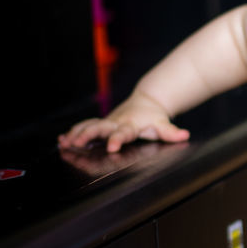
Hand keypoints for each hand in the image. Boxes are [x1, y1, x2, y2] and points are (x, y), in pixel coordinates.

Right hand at [58, 90, 189, 153]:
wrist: (147, 100)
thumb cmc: (154, 116)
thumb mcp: (163, 124)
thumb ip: (171, 132)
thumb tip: (184, 135)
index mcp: (130, 124)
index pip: (123, 132)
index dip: (117, 139)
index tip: (111, 147)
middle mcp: (116, 122)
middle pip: (99, 128)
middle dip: (87, 135)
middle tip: (76, 143)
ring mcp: (107, 121)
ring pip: (89, 126)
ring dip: (76, 134)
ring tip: (64, 142)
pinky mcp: (102, 122)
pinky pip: (85, 126)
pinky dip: (74, 132)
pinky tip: (62, 140)